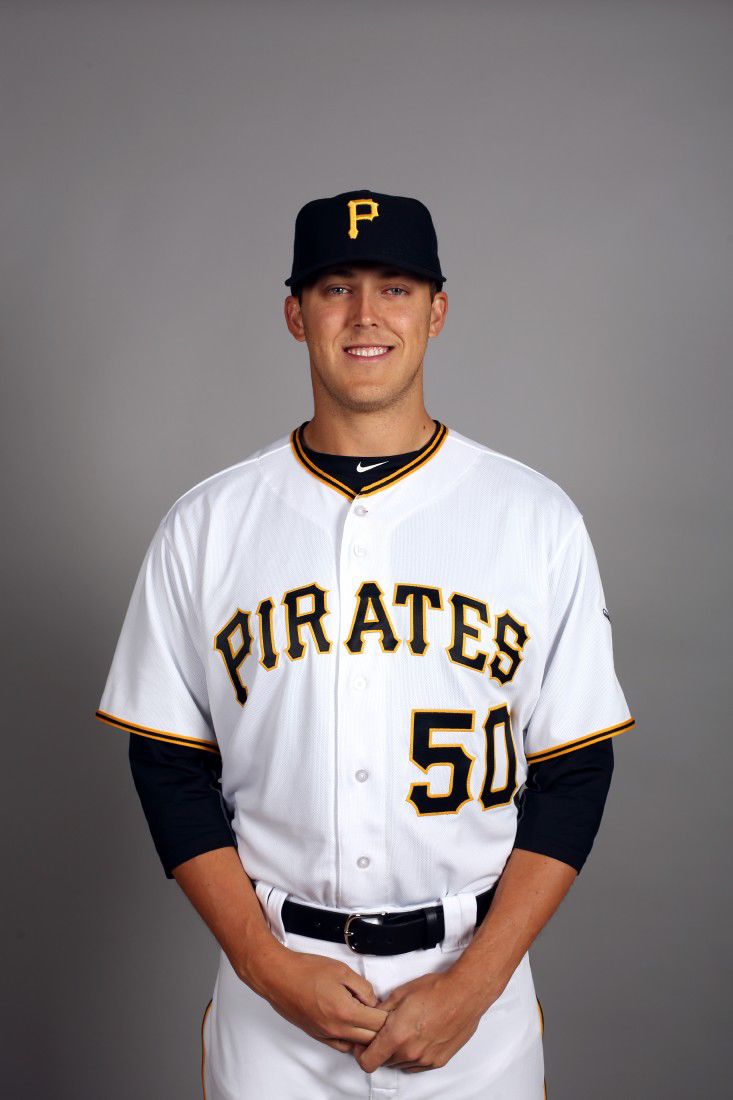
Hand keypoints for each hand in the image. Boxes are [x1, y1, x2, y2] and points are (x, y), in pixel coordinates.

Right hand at [259, 947, 389, 1053]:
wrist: (278, 976)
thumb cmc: (306, 970)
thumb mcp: (342, 970)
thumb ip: (363, 988)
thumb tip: (373, 1001)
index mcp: (345, 1012)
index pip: (378, 1023)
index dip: (389, 1015)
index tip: (394, 1007)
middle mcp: (336, 1029)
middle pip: (370, 1038)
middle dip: (381, 1027)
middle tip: (386, 1013)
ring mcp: (326, 1034)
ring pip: (356, 1045)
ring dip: (367, 1035)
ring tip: (370, 1018)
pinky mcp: (317, 1035)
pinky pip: (341, 1045)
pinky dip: (351, 1039)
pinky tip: (353, 1025)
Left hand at [352, 967, 488, 1073]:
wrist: (464, 994)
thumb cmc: (435, 990)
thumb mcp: (400, 994)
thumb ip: (381, 1011)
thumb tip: (369, 1018)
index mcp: (397, 1036)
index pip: (368, 1061)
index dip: (361, 1053)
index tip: (363, 1044)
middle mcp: (410, 1053)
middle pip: (384, 1062)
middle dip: (381, 1048)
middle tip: (387, 1030)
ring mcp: (425, 1060)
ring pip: (400, 1064)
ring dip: (398, 1052)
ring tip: (406, 1030)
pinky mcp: (438, 1061)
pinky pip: (417, 1065)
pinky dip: (413, 1055)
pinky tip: (418, 1036)